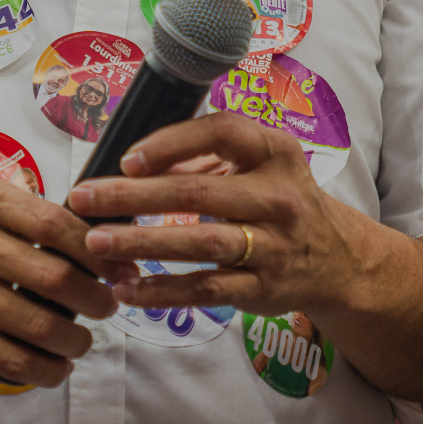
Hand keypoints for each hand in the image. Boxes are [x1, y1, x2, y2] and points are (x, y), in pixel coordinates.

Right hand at [0, 174, 120, 387]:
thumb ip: (28, 211)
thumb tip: (98, 242)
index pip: (57, 224)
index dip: (98, 251)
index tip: (117, 268)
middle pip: (55, 277)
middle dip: (96, 299)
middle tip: (107, 307)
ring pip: (37, 325)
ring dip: (75, 340)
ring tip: (82, 340)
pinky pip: (7, 358)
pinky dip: (43, 369)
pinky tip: (56, 365)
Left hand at [69, 113, 361, 316]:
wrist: (339, 260)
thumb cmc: (282, 200)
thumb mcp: (265, 164)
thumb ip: (211, 154)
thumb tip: (134, 158)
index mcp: (275, 152)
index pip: (221, 132)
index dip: (171, 142)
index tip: (127, 158)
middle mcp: (277, 196)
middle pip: (196, 192)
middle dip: (132, 196)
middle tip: (83, 198)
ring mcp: (272, 245)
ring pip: (198, 243)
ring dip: (141, 244)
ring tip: (95, 243)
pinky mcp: (262, 288)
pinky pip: (206, 289)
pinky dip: (163, 291)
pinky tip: (127, 290)